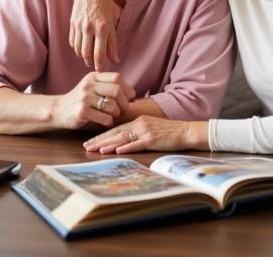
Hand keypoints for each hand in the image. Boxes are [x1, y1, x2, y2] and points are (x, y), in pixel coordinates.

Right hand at [52, 71, 134, 129]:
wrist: (58, 110)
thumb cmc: (81, 100)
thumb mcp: (92, 87)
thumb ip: (108, 86)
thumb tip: (132, 94)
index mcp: (94, 76)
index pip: (117, 77)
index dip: (127, 87)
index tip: (131, 97)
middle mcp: (89, 85)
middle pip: (116, 90)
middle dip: (124, 102)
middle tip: (124, 109)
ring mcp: (84, 98)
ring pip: (111, 105)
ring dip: (117, 113)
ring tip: (115, 116)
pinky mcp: (81, 112)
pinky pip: (104, 117)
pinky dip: (109, 121)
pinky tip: (107, 122)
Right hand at [69, 0, 120, 70]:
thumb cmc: (106, 2)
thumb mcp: (114, 18)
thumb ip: (114, 39)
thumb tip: (115, 58)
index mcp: (103, 26)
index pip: (100, 53)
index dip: (101, 65)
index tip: (102, 70)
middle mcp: (90, 28)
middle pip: (88, 54)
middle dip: (91, 63)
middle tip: (95, 66)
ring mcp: (79, 26)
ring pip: (79, 50)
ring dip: (84, 57)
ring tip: (89, 59)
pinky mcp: (72, 24)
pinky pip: (72, 42)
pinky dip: (76, 48)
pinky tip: (81, 49)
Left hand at [83, 115, 208, 153]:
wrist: (186, 131)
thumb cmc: (169, 131)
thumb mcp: (151, 127)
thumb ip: (138, 131)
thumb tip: (123, 139)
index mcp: (139, 120)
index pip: (116, 128)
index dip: (102, 135)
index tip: (90, 141)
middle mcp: (140, 124)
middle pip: (116, 133)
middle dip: (100, 140)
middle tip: (86, 146)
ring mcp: (146, 131)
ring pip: (123, 138)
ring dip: (108, 145)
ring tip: (95, 150)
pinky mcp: (153, 139)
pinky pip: (137, 144)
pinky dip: (126, 148)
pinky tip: (116, 151)